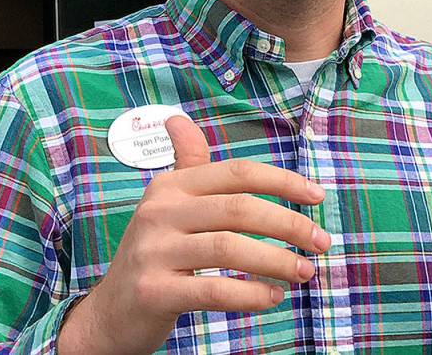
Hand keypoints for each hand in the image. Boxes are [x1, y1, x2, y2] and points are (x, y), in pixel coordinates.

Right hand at [58, 116, 329, 354]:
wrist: (110, 313)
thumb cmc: (153, 255)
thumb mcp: (165, 205)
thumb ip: (185, 166)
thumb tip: (178, 119)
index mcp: (170, 186)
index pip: (237, 173)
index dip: (282, 181)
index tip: (317, 196)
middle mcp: (159, 212)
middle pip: (239, 209)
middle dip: (289, 224)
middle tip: (321, 243)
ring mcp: (153, 251)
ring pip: (230, 248)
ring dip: (277, 261)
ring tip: (305, 272)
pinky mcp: (153, 291)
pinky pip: (213, 289)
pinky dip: (250, 294)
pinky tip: (272, 297)